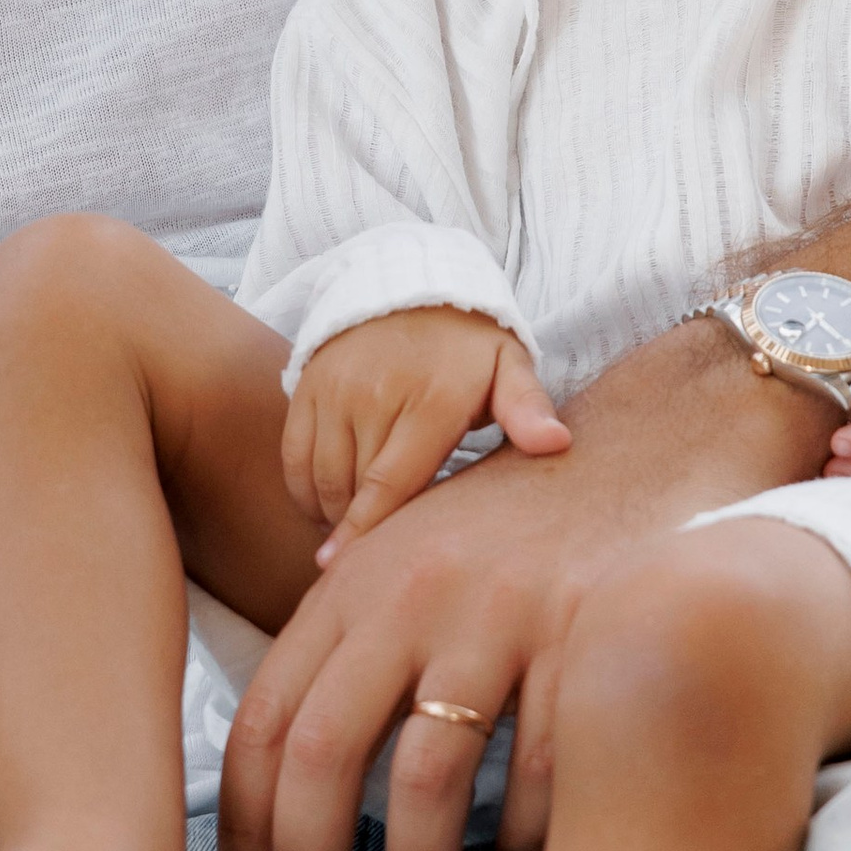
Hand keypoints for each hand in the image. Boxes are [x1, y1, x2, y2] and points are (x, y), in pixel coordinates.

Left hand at [221, 319, 827, 850]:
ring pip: (428, 783)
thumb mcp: (411, 550)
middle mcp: (414, 593)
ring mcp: (502, 614)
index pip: (264, 723)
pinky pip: (540, 778)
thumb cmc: (523, 524)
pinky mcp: (586, 640)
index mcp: (354, 582)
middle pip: (322, 758)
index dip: (245, 831)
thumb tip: (273, 748)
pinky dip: (521, 842)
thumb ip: (345, 632)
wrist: (654, 442)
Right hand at [283, 307, 567, 561]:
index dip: (366, 533)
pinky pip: (294, 456)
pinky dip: (305, 490)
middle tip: (381, 551)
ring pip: (320, 478)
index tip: (343, 570)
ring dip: (332, 513)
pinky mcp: (306, 386)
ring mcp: (334, 389)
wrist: (412, 280)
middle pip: (353, 490)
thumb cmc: (469, 343)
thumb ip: (528, 409)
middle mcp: (374, 395)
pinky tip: (328, 503)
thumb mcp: (509, 366)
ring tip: (358, 525)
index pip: (390, 485)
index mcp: (431, 401)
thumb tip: (556, 444)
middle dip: (360, 528)